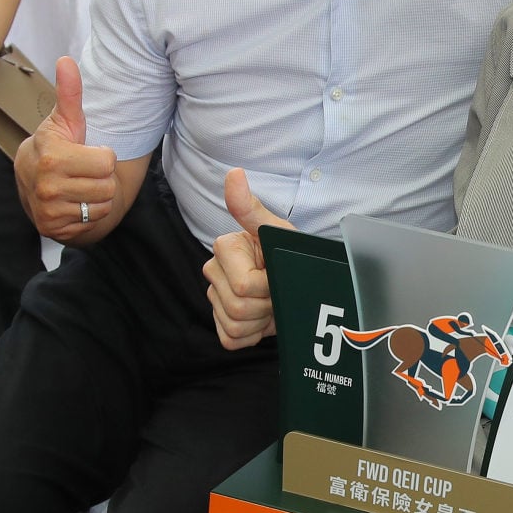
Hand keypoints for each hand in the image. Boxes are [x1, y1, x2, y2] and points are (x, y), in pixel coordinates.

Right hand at [15, 56, 117, 242]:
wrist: (32, 181)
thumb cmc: (55, 147)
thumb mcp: (64, 121)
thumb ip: (69, 94)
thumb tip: (66, 60)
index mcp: (52, 156)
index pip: (107, 162)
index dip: (101, 156)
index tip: (84, 152)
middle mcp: (47, 185)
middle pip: (107, 186)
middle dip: (101, 178)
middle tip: (83, 172)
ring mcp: (48, 208)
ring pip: (103, 205)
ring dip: (97, 197)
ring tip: (79, 186)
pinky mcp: (51, 227)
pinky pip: (92, 221)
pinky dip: (88, 213)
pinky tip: (74, 202)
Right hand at [204, 169, 292, 349]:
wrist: (299, 283)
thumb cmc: (290, 254)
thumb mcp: (278, 232)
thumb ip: (251, 209)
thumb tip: (234, 173)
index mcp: (224, 248)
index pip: (245, 285)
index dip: (268, 286)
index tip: (277, 273)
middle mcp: (213, 272)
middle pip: (238, 308)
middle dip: (266, 305)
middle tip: (277, 291)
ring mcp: (214, 299)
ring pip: (234, 325)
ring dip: (260, 321)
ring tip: (271, 304)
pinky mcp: (220, 323)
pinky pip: (230, 339)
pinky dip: (252, 336)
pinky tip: (261, 321)